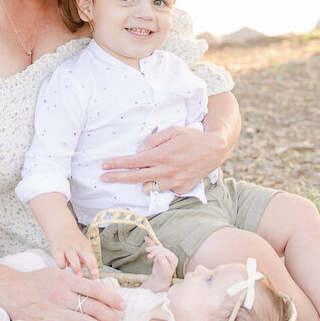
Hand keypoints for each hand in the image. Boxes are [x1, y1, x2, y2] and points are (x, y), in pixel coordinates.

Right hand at [4, 266, 123, 320]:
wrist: (11, 290)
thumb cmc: (37, 282)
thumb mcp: (57, 274)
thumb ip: (75, 281)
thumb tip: (95, 289)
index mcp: (66, 281)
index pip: (95, 289)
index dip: (111, 298)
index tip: (122, 304)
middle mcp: (61, 295)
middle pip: (92, 306)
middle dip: (110, 315)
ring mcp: (53, 311)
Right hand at [49, 230, 99, 277]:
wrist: (61, 228)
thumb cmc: (74, 241)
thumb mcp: (83, 248)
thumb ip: (84, 260)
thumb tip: (84, 271)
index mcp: (85, 247)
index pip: (91, 257)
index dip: (93, 267)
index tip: (96, 277)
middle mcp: (77, 247)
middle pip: (84, 254)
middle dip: (87, 264)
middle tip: (84, 276)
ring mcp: (66, 248)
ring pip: (71, 256)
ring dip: (75, 266)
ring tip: (76, 275)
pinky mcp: (56, 250)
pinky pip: (59, 259)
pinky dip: (61, 264)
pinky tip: (63, 266)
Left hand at [101, 125, 224, 195]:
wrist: (215, 149)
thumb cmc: (192, 137)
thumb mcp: (172, 130)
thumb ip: (154, 140)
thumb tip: (139, 150)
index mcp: (162, 155)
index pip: (133, 162)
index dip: (117, 164)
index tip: (104, 166)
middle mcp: (166, 171)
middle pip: (135, 178)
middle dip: (117, 178)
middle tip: (103, 177)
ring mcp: (174, 183)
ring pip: (148, 187)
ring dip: (143, 181)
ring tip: (148, 171)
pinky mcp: (181, 189)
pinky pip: (164, 189)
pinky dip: (161, 183)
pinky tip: (167, 174)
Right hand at [145, 237, 176, 289]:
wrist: (159, 278)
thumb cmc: (163, 275)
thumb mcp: (165, 270)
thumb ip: (163, 262)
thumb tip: (159, 254)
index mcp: (173, 258)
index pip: (165, 252)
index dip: (159, 254)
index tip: (154, 260)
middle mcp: (170, 255)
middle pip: (161, 249)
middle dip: (154, 251)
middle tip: (149, 257)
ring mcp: (164, 253)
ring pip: (157, 248)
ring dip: (152, 248)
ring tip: (147, 250)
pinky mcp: (159, 253)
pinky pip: (155, 246)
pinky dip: (150, 242)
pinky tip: (146, 238)